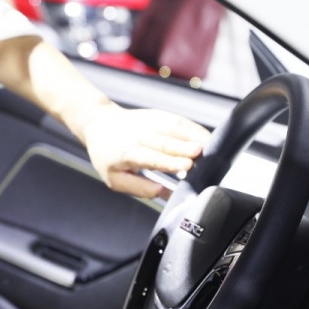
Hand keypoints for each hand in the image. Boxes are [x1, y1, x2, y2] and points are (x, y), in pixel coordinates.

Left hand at [80, 104, 209, 198]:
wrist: (100, 124)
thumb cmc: (108, 156)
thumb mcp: (115, 179)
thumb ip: (139, 188)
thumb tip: (162, 192)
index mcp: (126, 154)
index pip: (151, 158)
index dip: (169, 162)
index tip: (186, 166)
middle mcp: (139, 136)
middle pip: (165, 142)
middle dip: (184, 147)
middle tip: (201, 153)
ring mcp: (149, 123)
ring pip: (173, 128)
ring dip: (192, 135)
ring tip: (209, 145)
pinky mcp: (158, 116)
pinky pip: (177, 120)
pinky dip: (192, 128)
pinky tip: (204, 136)